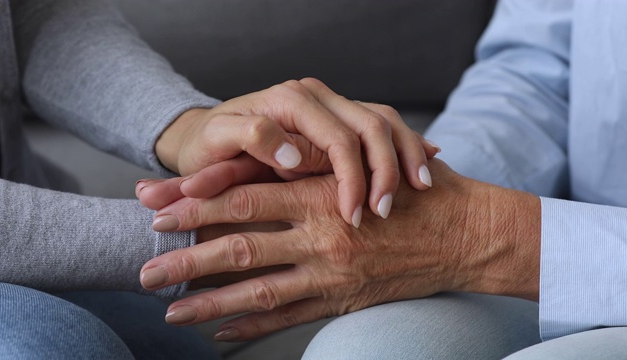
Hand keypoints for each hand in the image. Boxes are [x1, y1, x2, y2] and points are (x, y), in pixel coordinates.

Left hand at [139, 159, 540, 340]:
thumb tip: (267, 160)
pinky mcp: (343, 301)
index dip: (199, 206)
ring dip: (208, 303)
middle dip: (187, 260)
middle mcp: (321, 239)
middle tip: (145, 271)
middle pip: (239, 251)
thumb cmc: (417, 189)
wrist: (466, 233)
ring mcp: (331, 275)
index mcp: (323, 196)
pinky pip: (290, 317)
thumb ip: (316, 163)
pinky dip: (252, 326)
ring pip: (257, 293)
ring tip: (169, 311)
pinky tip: (221, 333)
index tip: (160, 212)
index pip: (246, 199)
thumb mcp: (365, 161)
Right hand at [155, 78, 439, 225]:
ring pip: (326, 126)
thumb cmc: (266, 164)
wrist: (201, 154)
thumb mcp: (318, 166)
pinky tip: (293, 173)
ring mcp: (272, 105)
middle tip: (385, 212)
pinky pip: (262, 129)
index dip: (408, 152)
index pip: (385, 121)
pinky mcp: (234, 120)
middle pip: (367, 124)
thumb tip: (436, 156)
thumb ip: (365, 159)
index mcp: (333, 108)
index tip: (424, 188)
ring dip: (345, 170)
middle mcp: (310, 98)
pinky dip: (278, 147)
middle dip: (383, 170)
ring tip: (353, 211)